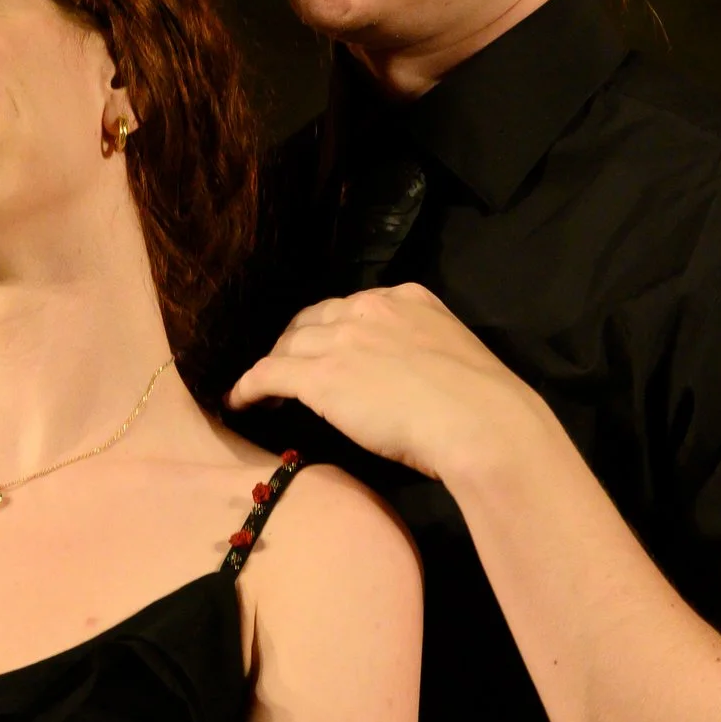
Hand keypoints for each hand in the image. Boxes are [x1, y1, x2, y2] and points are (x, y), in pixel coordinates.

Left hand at [226, 284, 541, 481]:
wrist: (481, 423)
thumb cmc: (481, 405)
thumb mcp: (452, 354)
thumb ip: (421, 350)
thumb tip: (407, 375)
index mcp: (406, 298)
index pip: (350, 308)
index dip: (329, 330)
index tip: (323, 350)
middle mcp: (369, 308)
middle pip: (312, 321)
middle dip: (295, 343)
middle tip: (286, 370)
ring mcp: (342, 338)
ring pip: (288, 346)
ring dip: (273, 366)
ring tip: (262, 389)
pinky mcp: (319, 375)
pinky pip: (267, 374)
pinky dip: (247, 387)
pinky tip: (238, 402)